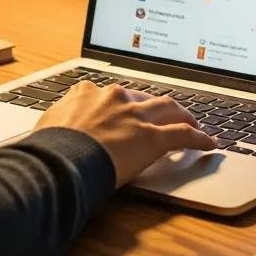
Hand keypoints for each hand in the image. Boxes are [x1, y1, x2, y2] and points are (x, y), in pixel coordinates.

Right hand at [35, 81, 217, 185]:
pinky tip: (209, 143)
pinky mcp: (151, 138)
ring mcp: (135, 116)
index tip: (129, 110)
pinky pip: (182, 135)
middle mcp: (115, 98)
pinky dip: (198, 138)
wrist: (57, 162)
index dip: (125, 103)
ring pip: (169, 109)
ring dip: (183, 115)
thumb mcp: (47, 128)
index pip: (113, 94)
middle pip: (145, 97)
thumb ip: (58, 124)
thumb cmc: (46, 150)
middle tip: (166, 114)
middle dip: (157, 106)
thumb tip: (51, 135)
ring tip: (192, 123)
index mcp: (88, 93)